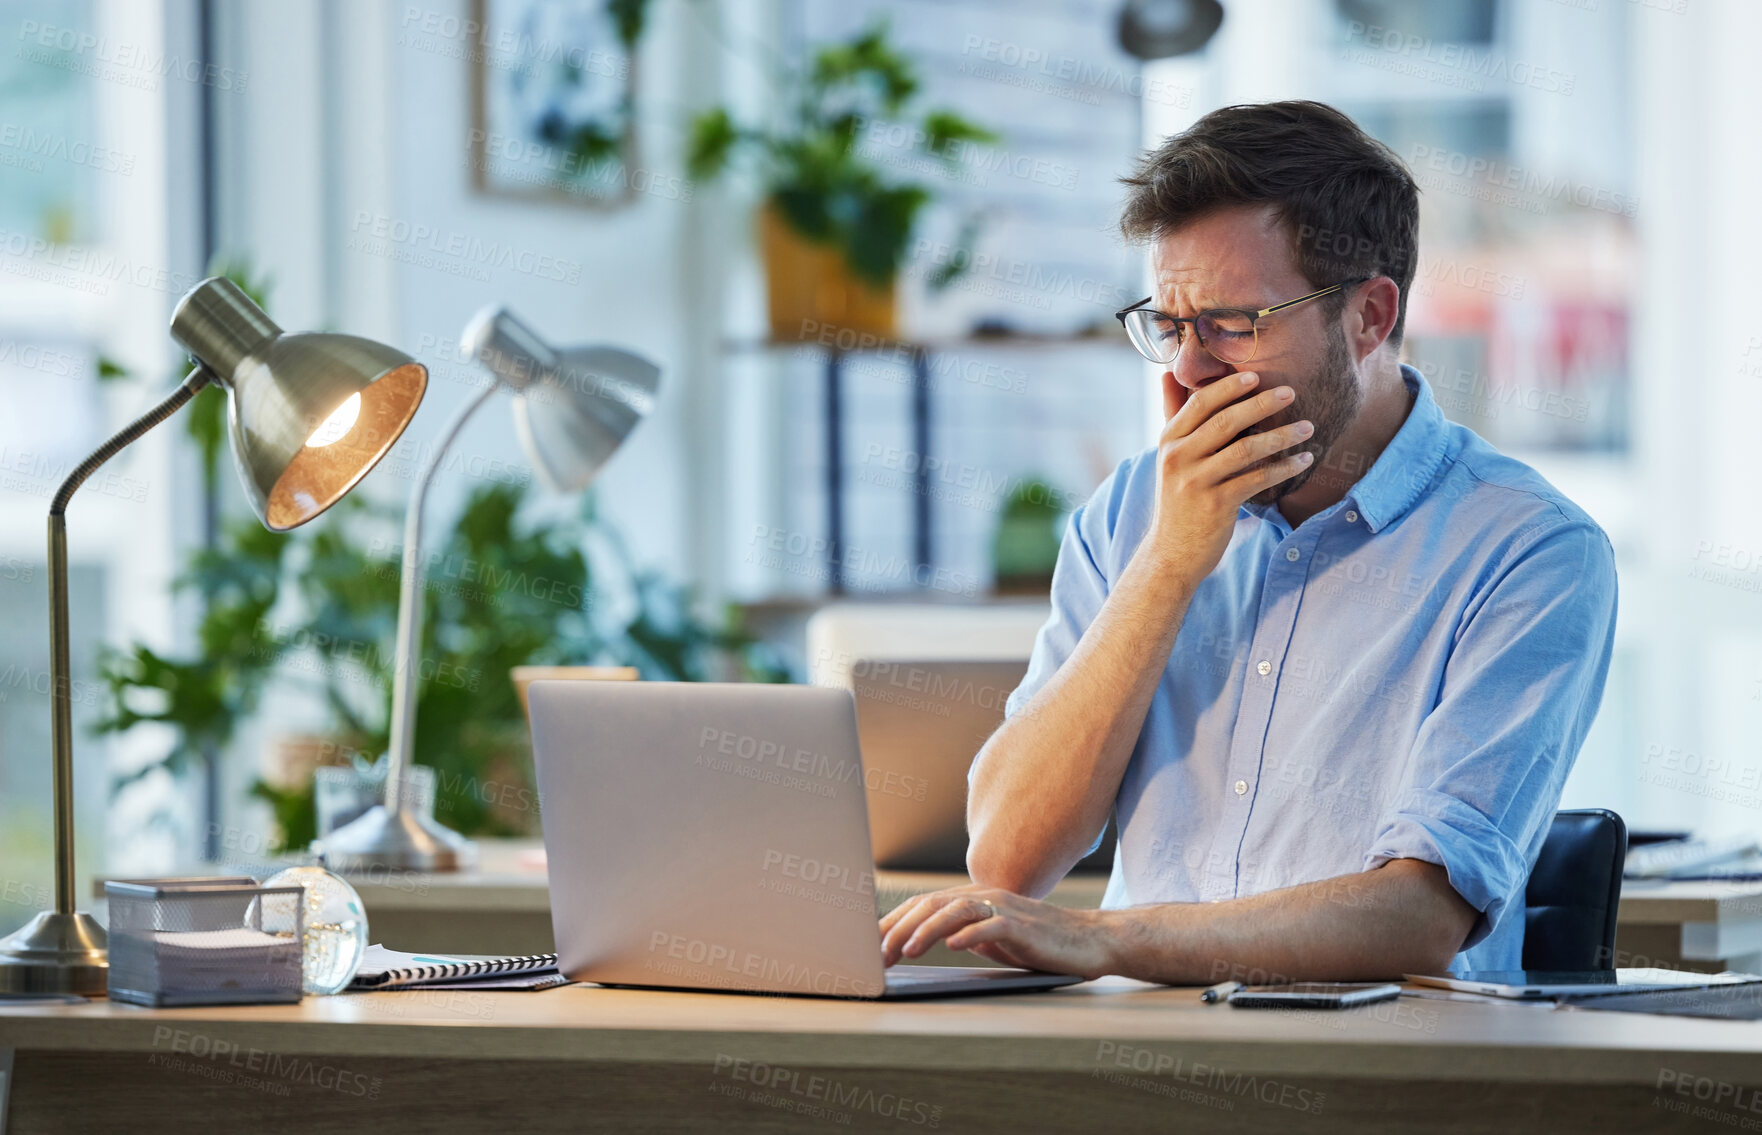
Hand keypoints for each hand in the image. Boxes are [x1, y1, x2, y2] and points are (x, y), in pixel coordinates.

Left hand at [878, 885, 1114, 979]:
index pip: (925, 904)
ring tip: (906, 950)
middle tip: (878, 953)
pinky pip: (993, 926)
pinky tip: (953, 946)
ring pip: (956, 911)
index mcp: (974, 899)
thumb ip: (965, 933)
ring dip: (927, 930)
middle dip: (901, 927)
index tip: (869, 943)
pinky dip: (971, 934)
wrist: (1090, 941)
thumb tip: (932, 940)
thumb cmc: (1040, 942)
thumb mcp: (994, 939)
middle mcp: (986, 896)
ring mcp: (1005, 908)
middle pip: (933, 904)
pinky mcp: (1025, 925)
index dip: (895, 921)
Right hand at [1143, 369, 1313, 588]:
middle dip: (1262, 404)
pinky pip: (1257, 479)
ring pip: (1246, 449)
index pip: (1200, 403)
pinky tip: (1304, 461)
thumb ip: (1173, 416)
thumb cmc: (1178, 499)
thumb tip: (1167, 374)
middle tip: (1291, 392)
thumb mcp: (1169, 456)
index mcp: (1169, 440)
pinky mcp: (1217, 504)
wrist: (1172, 552)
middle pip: (1226, 421)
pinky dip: (1284, 467)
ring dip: (1281, 436)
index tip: (1256, 377)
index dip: (1229, 387)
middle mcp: (1179, 457)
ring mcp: (1197, 481)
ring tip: (1308, 427)